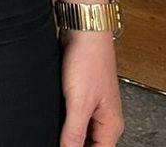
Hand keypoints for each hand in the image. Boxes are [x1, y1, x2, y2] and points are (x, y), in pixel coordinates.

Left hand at [60, 30, 124, 146]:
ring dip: (69, 136)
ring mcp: (93, 107)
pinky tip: (54, 122)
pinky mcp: (81, 95)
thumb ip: (74, 131)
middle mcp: (105, 118)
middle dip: (74, 146)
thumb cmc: (88, 60)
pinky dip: (65, 123)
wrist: (83, 31)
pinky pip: (74, 117)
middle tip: (58, 141)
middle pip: (91, 145)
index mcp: (111, 125)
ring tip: (54, 134)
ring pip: (82, 132)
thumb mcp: (79, 102)